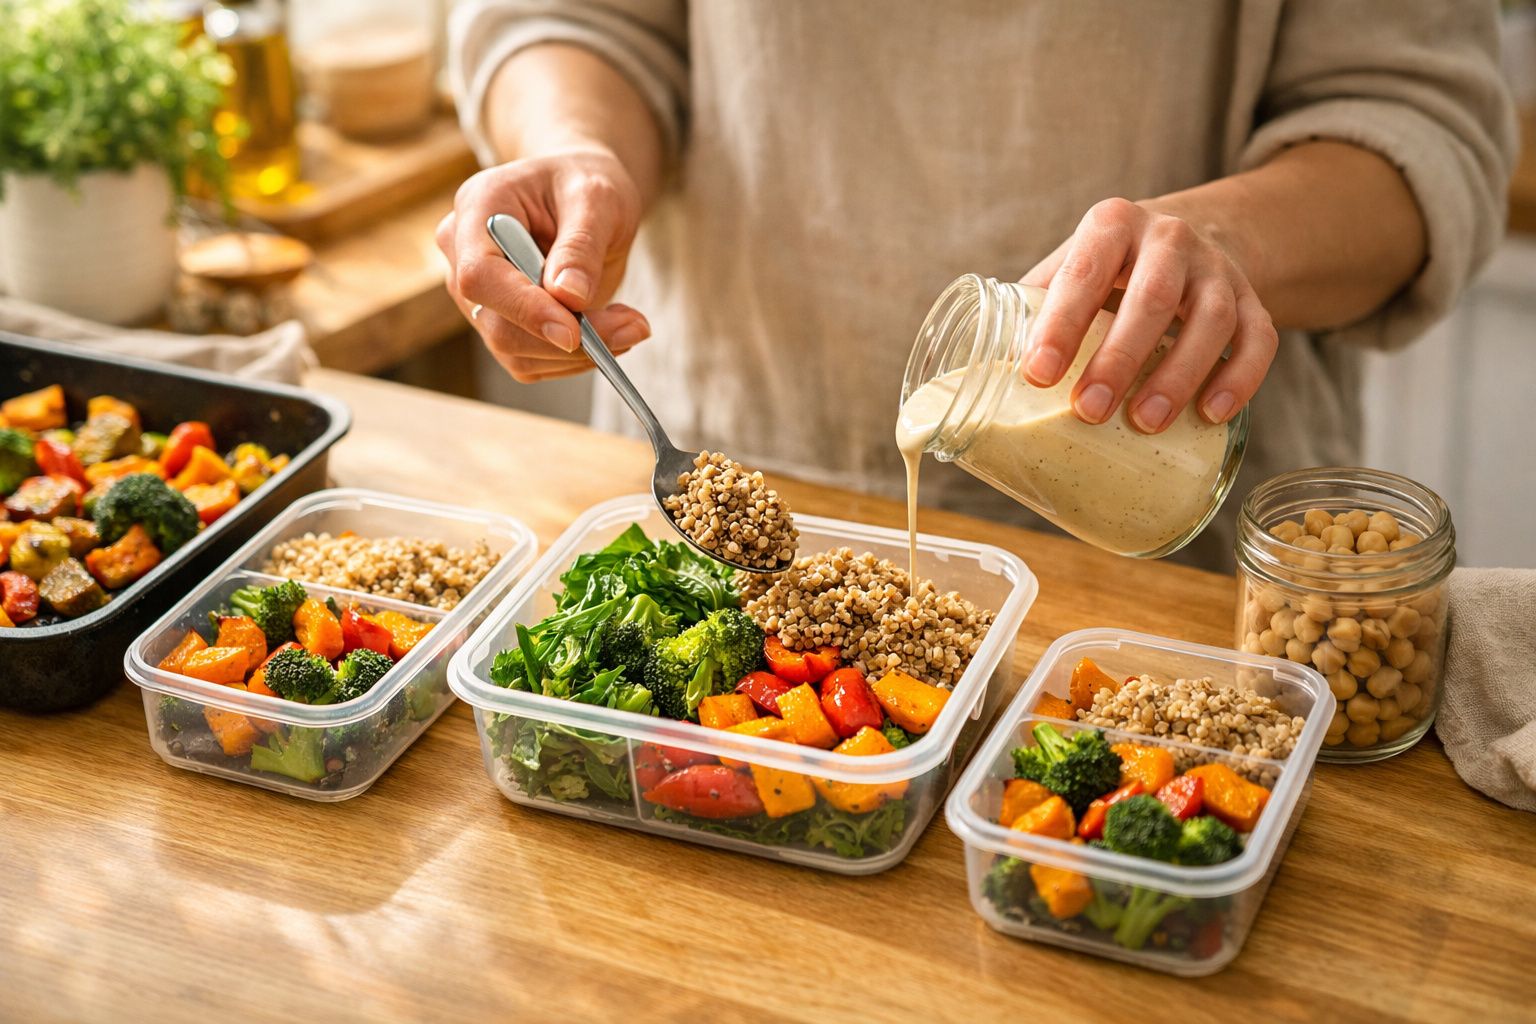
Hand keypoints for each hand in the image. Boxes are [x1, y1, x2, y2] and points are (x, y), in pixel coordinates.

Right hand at [437, 148, 649, 381]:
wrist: (581, 199)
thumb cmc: (585, 184)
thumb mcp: (597, 197)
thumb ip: (582, 244)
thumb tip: (569, 296)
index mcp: (478, 208)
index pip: (481, 275)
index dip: (523, 309)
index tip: (574, 332)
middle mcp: (464, 255)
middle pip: (497, 324)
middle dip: (568, 340)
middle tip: (633, 326)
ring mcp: (478, 296)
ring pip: (515, 352)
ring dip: (578, 354)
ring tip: (631, 325)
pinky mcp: (500, 324)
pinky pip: (530, 361)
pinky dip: (574, 359)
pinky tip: (608, 331)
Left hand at [1020, 197, 1277, 432]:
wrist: (1179, 239)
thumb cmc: (1103, 272)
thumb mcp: (1065, 272)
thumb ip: (1028, 313)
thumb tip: (978, 378)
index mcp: (1110, 226)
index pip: (1084, 272)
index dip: (1061, 324)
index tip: (1037, 375)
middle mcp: (1169, 238)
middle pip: (1152, 298)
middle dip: (1119, 359)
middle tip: (1090, 411)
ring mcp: (1216, 268)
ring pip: (1211, 320)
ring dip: (1178, 376)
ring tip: (1145, 424)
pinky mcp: (1252, 299)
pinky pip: (1259, 338)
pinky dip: (1240, 378)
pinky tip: (1212, 416)